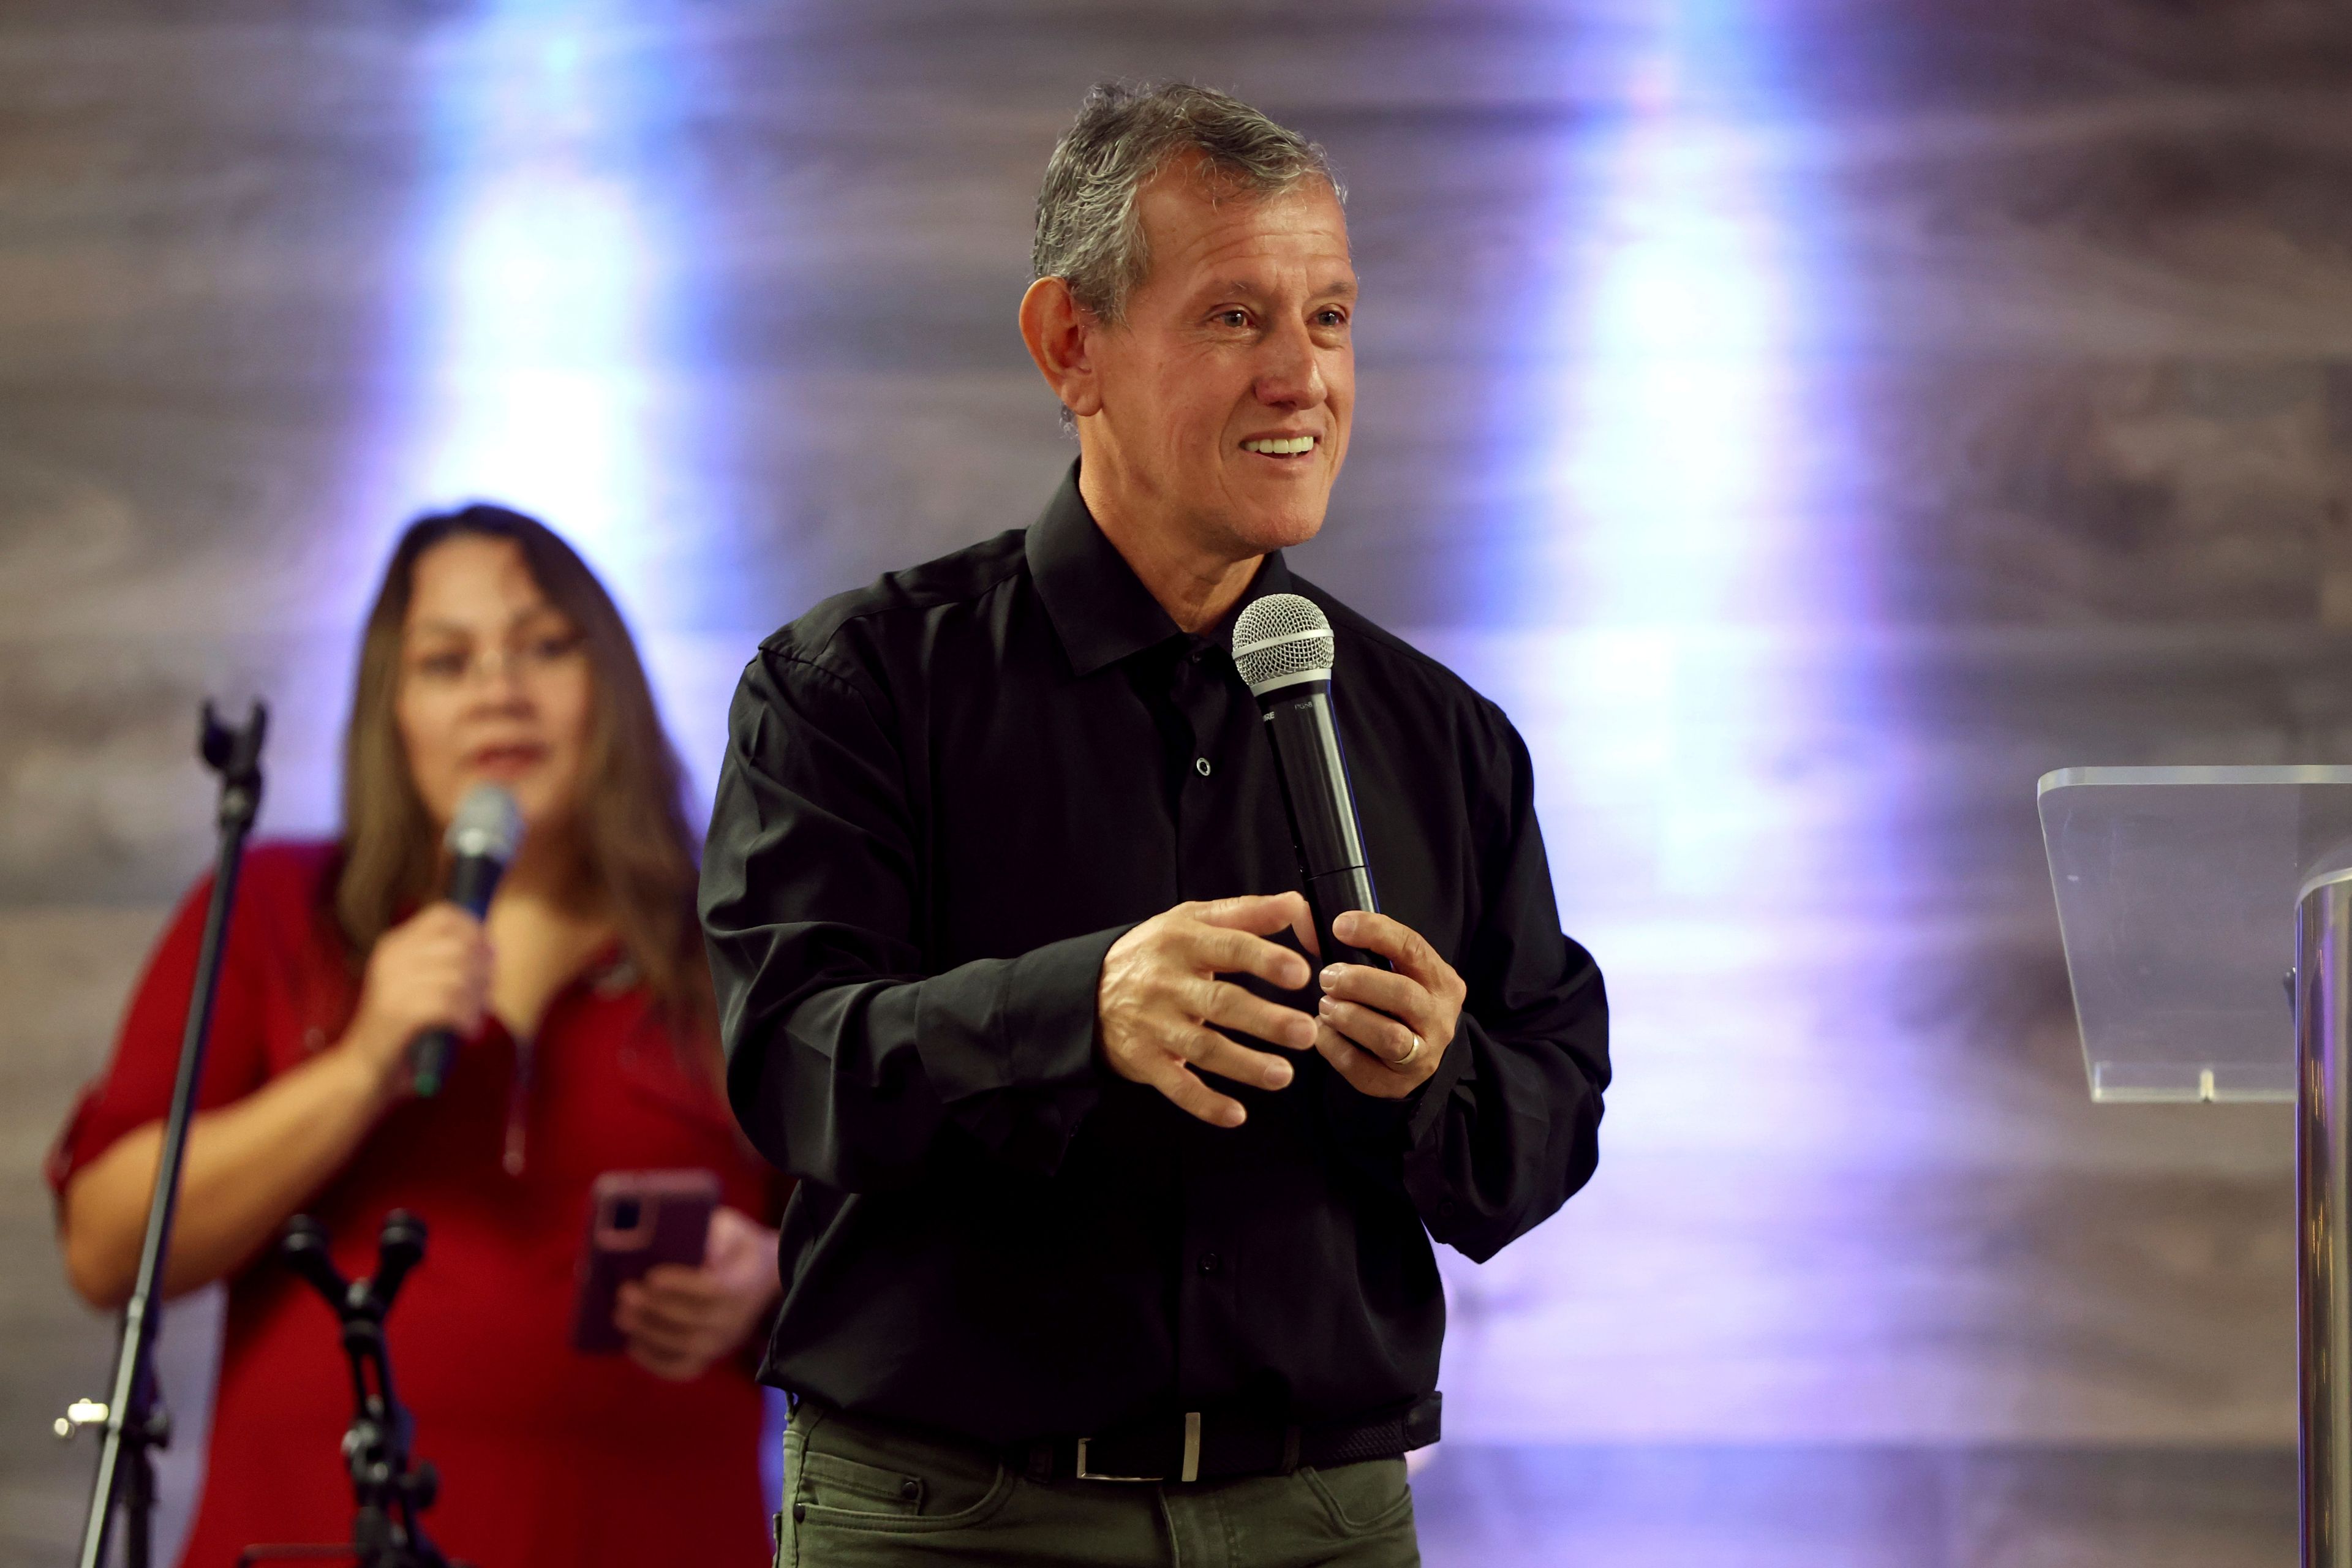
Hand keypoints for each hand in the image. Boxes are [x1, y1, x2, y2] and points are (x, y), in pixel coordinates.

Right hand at [340, 903, 492, 1094]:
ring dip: (478, 999)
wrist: (363, 1069)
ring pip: (459, 976)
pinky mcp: (397, 1012)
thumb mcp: (419, 985)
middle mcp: (391, 957)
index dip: (476, 930)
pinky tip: (467, 1031)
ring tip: (475, 1017)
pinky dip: (467, 1019)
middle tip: (485, 995)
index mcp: (395, 944)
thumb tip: (491, 947)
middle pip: (460, 946)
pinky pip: (450, 1004)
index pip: (444, 914)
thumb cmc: (403, 1029)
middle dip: (483, 971)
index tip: (490, 953)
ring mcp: (391, 983)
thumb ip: (447, 963)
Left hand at [616, 1206, 780, 1381]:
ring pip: (685, 1347)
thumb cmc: (735, 1247)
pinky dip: (655, 1361)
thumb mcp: (730, 1229)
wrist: (763, 1277)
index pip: (714, 1289)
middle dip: (655, 1308)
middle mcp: (736, 1318)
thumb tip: (684, 1242)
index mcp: (744, 1282)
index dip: (682, 1284)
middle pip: (695, 1320)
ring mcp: (724, 1341)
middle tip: (625, 1293)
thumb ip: (711, 1234)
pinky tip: (632, 1344)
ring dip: (649, 1333)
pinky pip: (683, 1368)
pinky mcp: (711, 1355)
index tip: (651, 1275)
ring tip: (620, 1315)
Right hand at [1097, 893, 1322, 1127]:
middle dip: (1265, 1020)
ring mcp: (1155, 1024)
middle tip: (1306, 1032)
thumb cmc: (1155, 952)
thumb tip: (1299, 905)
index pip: (1230, 947)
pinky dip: (1204, 1103)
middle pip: (1221, 1002)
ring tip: (1283, 1074)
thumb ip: (1248, 913)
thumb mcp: (1192, 920)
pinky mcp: (1145, 1059)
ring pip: (1203, 1047)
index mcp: (1184, 941)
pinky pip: (1176, 1085)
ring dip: (1244, 1064)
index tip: (1301, 974)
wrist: (1088, 990)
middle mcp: (1168, 982)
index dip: (1266, 960)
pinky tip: (1235, 1115)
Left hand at [1315, 910, 1465, 1099]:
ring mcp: (1424, 1055)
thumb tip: (1301, 914)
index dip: (1375, 932)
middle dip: (1358, 983)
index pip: (1412, 947)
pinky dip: (1335, 1047)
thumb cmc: (1392, 1000)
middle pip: (1403, 995)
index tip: (1339, 926)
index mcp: (1440, 980)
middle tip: (1327, 978)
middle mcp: (1439, 1017)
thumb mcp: (1386, 968)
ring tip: (1325, 1006)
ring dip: (1349, 1017)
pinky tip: (1323, 1032)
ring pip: (1389, 1037)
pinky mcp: (1398, 1084)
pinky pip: (1362, 1068)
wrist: (1414, 1054)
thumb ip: (1348, 942)